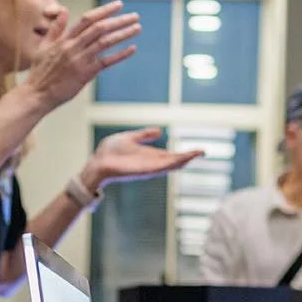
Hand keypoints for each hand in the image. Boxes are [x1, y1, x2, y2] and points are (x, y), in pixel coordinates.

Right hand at [22, 1, 139, 107]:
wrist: (37, 94)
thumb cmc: (40, 72)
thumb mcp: (44, 46)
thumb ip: (56, 28)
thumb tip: (64, 10)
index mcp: (64, 39)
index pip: (87, 19)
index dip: (104, 11)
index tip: (118, 5)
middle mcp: (73, 47)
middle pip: (99, 28)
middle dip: (119, 20)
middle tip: (134, 16)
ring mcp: (79, 60)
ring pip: (105, 42)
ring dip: (123, 34)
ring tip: (137, 28)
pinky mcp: (84, 74)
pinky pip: (106, 62)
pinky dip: (120, 55)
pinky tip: (132, 48)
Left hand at [81, 127, 200, 189]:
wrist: (98, 162)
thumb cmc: (110, 152)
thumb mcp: (130, 138)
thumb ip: (144, 135)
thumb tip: (159, 130)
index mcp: (150, 156)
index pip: (171, 155)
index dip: (184, 153)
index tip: (198, 150)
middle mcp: (151, 164)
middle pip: (174, 161)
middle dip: (188, 157)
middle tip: (203, 151)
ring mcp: (149, 168)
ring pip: (170, 165)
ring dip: (184, 160)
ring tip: (198, 153)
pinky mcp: (144, 170)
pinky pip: (161, 167)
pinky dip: (172, 164)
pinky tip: (182, 160)